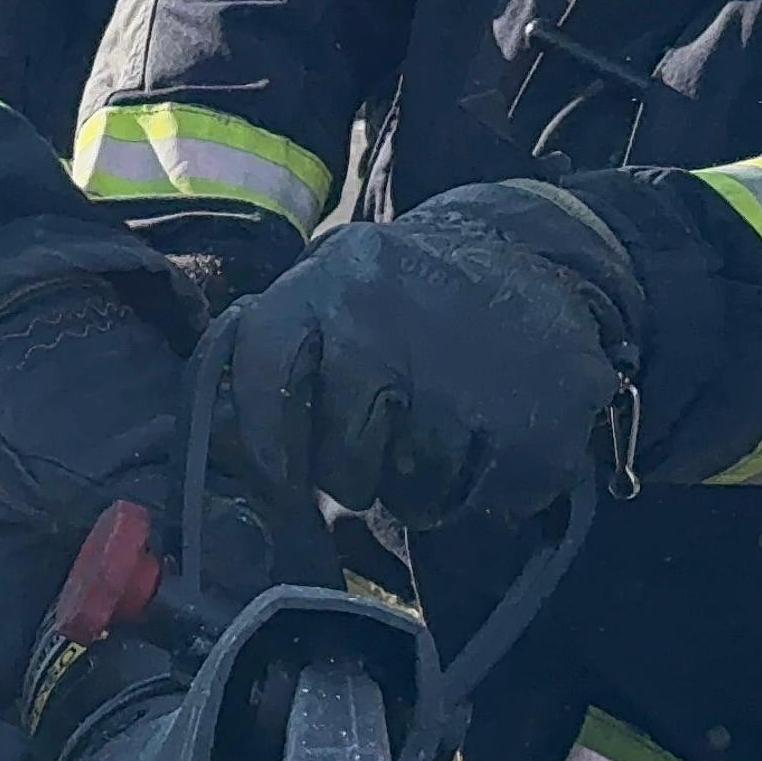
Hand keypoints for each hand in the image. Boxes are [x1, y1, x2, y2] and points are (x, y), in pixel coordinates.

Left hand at [206, 181, 639, 528]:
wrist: (528, 256)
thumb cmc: (402, 300)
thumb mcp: (330, 293)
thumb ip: (276, 358)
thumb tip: (224, 446)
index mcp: (327, 280)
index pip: (267, 373)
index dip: (266, 440)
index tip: (281, 472)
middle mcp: (389, 318)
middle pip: (341, 458)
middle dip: (352, 472)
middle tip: (378, 446)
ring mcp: (468, 369)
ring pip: (413, 492)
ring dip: (419, 487)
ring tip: (438, 433)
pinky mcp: (537, 421)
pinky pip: (485, 503)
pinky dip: (484, 492)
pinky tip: (490, 440)